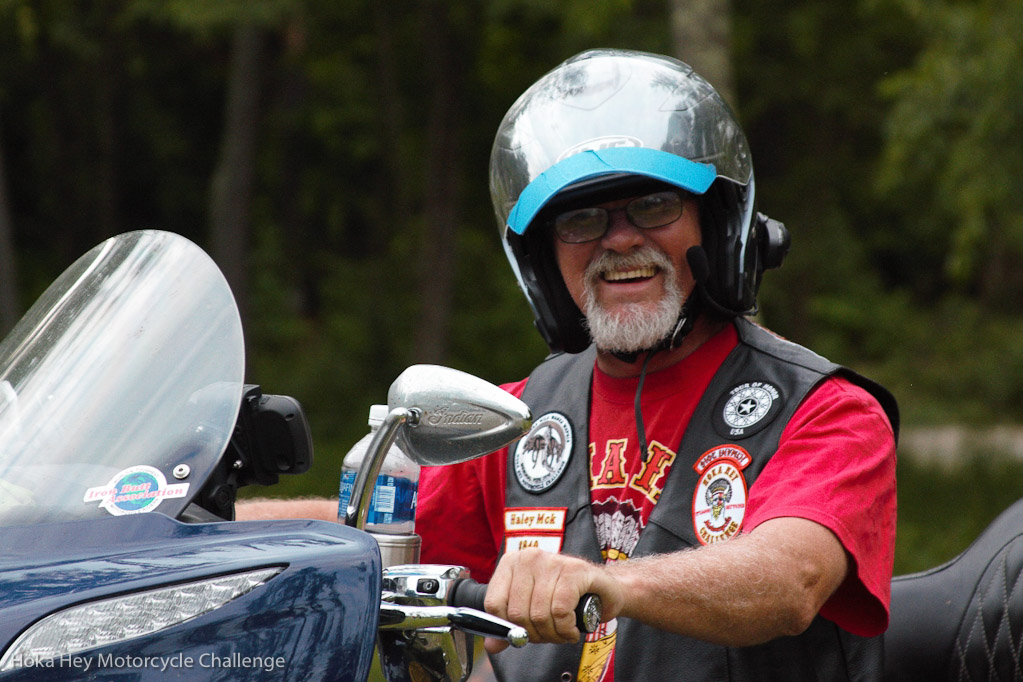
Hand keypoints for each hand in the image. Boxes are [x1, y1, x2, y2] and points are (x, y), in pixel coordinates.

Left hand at [482, 549, 623, 653]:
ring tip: (562, 632)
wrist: (604, 589)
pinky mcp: (573, 571)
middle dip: (534, 634)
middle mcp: (529, 557)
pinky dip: (566, 629)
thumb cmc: (565, 597)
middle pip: (517, 613)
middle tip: (549, 635)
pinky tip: (571, 629)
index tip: (524, 633)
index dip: (508, 627)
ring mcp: (551, 561)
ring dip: (553, 634)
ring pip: (539, 614)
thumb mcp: (532, 608)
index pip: (494, 603)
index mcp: (511, 563)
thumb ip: (510, 625)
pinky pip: (560, 611)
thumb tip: (492, 645)